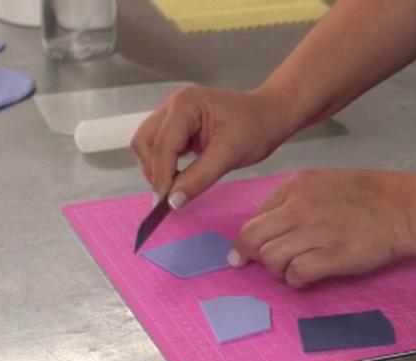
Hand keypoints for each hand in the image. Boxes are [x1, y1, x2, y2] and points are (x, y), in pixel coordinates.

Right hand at [131, 85, 294, 207]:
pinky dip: (164, 164)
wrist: (269, 116)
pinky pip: (160, 145)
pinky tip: (179, 178)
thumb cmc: (256, 129)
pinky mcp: (177, 123)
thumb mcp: (229, 155)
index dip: (162, 176)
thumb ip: (199, 178)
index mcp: (185, 104)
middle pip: (146, 142)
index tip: (164, 203)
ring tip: (174, 189)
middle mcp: (173, 104)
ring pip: (148, 144)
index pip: (163, 145)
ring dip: (156, 169)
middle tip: (168, 197)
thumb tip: (172, 202)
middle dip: (155, 171)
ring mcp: (172, 112)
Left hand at [229, 169, 415, 287]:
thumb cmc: (370, 196)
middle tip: (264, 266)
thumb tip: (268, 226)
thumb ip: (294, 200)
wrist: (405, 209)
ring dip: (278, 269)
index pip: (254, 218)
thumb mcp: (325, 182)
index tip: (247, 254)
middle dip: (252, 257)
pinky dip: (297, 280)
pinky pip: (295, 274)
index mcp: (296, 187)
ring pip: (270, 259)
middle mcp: (300, 207)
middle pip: (252, 239)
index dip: (248, 241)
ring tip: (296, 268)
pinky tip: (309, 276)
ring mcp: (315, 232)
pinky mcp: (331, 256)